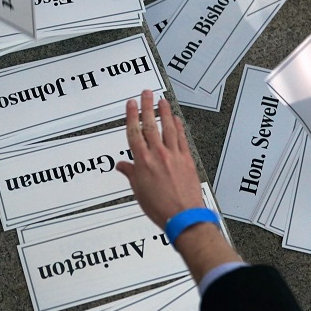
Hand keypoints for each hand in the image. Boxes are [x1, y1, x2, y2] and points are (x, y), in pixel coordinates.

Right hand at [116, 90, 204, 228]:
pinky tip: (176, 119)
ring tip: (162, 100)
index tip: (130, 104)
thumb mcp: (139, 191)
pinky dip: (179, 126)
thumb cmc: (160, 207)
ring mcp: (174, 155)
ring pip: (168, 127)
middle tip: (145, 93)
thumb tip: (123, 165)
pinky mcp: (187, 159)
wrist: (183, 216)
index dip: (131, 116)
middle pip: (150, 125)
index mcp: (142, 162)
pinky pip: (182, 138)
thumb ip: (131, 174)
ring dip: (164, 112)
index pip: (134, 133)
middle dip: (147, 106)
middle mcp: (157, 155)